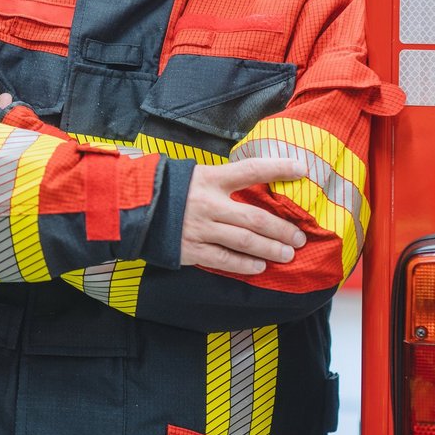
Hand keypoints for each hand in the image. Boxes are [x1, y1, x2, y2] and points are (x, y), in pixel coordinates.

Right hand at [180, 158, 307, 274]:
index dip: (277, 168)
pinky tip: (260, 266)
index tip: (301, 170)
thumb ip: (223, 181)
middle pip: (255, 218)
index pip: (250, 170)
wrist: (133, 208)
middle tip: (299, 238)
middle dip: (282, 229)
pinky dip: (245, 264)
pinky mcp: (192, 249)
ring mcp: (200, 229)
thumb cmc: (169, 188)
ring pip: (245, 242)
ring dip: (271, 249)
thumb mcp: (195, 175)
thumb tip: (257, 185)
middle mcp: (208, 204)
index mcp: (210, 179)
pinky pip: (225, 259)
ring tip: (287, 254)